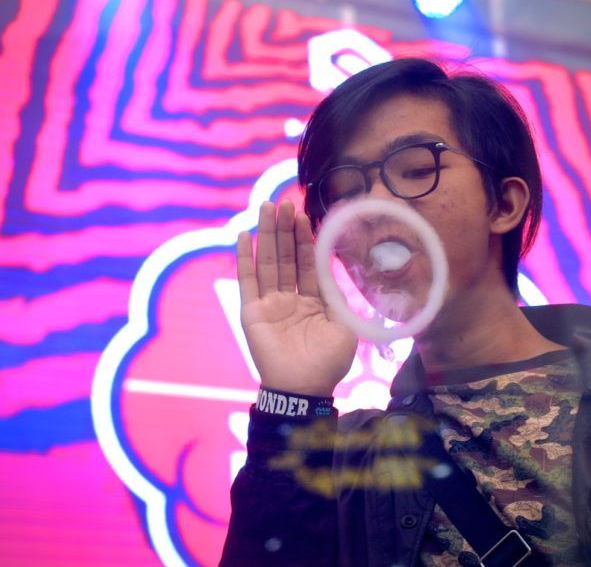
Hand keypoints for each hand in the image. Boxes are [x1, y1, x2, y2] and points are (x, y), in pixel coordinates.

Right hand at [237, 199, 357, 396]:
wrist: (304, 388)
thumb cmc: (328, 362)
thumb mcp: (345, 326)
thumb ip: (339, 297)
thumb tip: (337, 270)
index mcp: (313, 301)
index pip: (307, 263)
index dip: (305, 239)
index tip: (303, 215)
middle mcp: (290, 298)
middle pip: (286, 256)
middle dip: (285, 230)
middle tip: (284, 203)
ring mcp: (270, 304)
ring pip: (268, 262)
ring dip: (267, 235)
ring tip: (267, 208)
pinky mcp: (252, 312)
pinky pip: (248, 281)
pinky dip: (245, 258)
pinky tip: (245, 236)